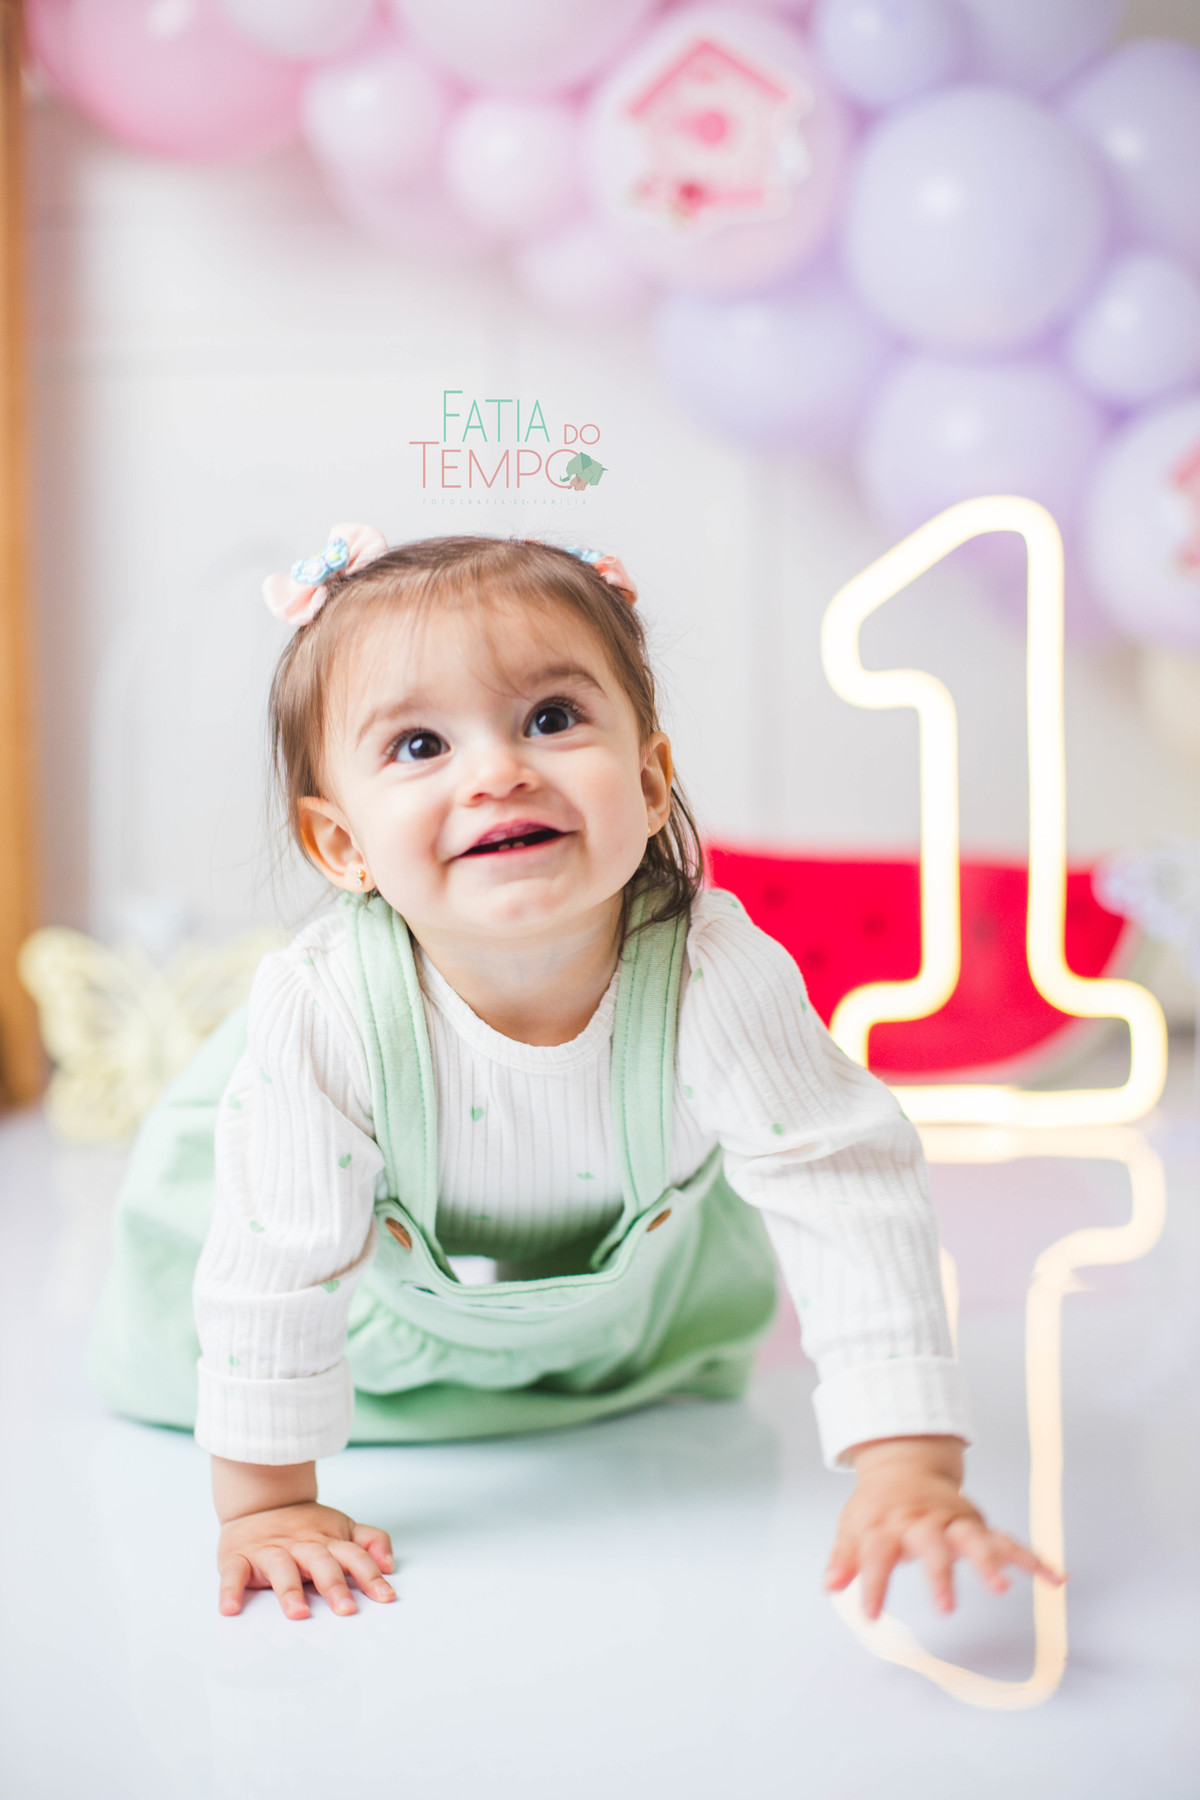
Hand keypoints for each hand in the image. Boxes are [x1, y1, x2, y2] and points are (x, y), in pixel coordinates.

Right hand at [217, 1501, 396, 1619]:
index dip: (371, 1575)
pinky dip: (230, 1590)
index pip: (353, 1555)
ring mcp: (269, 1551)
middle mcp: (300, 1545)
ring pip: (281, 1569)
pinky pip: (233, 1574)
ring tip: (298, 1613)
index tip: (386, 1597)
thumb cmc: (305, 1525)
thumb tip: (391, 1563)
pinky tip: (230, 1608)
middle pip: (320, 1562)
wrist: (261, 1501)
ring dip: (289, 1590)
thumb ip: (370, 1541)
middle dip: (334, 1585)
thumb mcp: (342, 1527)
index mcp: (327, 1540)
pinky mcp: (239, 1557)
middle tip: (347, 1609)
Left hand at [825, 1436, 1064, 1620]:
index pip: (877, 1555)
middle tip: (947, 1607)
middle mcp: (924, 1523)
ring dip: (989, 1562)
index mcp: (889, 1525)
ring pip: (974, 1539)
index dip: (873, 1584)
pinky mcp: (977, 1525)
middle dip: (940, 1574)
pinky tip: (1054, 1578)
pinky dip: (1032, 1559)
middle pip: (932, 1545)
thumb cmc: (879, 1504)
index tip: (870, 1613)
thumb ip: (844, 1557)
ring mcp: (953, 1522)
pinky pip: (1008, 1542)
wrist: (903, 1465)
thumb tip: (831, 1584)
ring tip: (1002, 1588)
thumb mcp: (853, 1525)